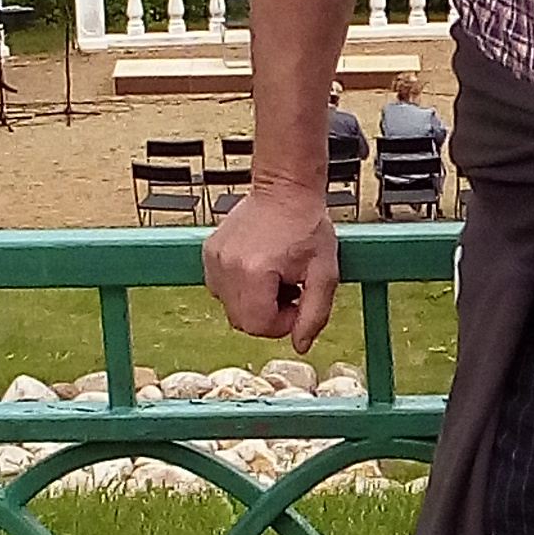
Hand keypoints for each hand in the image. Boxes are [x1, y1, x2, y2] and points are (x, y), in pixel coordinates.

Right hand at [203, 180, 340, 353]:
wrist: (285, 189)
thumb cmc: (307, 226)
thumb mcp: (325, 273)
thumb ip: (315, 314)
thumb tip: (300, 345)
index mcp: (255, 272)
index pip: (259, 326)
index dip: (283, 323)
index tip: (298, 300)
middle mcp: (227, 266)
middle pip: (242, 321)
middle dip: (269, 314)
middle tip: (289, 289)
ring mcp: (214, 259)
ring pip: (230, 307)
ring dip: (254, 301)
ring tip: (275, 276)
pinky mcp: (208, 253)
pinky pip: (221, 289)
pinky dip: (240, 288)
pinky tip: (259, 268)